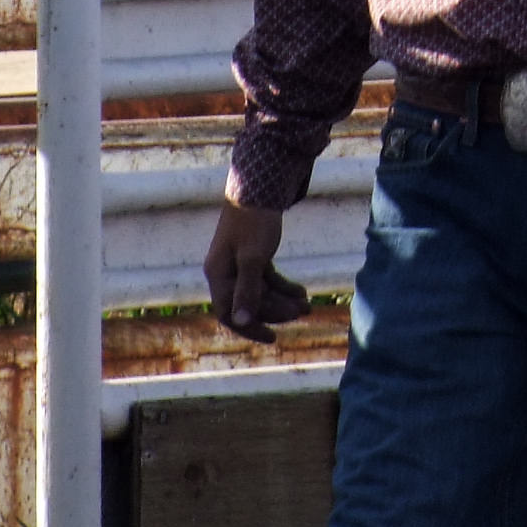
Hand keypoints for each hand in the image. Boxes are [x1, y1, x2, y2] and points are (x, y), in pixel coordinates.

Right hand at [203, 199, 308, 341]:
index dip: (250, 327)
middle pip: (249, 303)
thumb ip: (247, 290)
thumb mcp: (252, 258)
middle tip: (302, 311)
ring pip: (261, 292)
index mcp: (218, 275)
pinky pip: (267, 280)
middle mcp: (225, 272)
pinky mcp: (253, 256)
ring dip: (283, 300)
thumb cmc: (253, 222)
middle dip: (276, 310)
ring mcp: (239, 265)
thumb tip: (242, 320)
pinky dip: (283, 287)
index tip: (273, 337)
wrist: (259, 188)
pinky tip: (301, 293)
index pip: (229, 314)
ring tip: (307, 304)